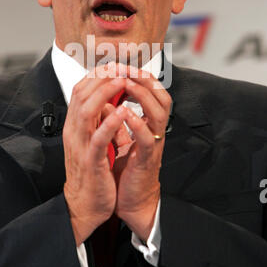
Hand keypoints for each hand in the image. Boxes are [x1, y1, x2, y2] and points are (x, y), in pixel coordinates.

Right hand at [62, 63, 128, 245]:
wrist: (84, 205)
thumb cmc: (91, 171)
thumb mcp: (91, 140)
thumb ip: (97, 121)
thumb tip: (108, 100)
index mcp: (75, 125)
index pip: (81, 90)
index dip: (97, 75)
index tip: (115, 66)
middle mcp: (74, 131)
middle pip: (82, 94)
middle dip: (102, 78)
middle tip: (121, 67)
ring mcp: (81, 145)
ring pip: (86, 111)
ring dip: (105, 93)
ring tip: (122, 81)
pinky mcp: (90, 161)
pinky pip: (98, 138)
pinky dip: (110, 123)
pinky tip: (123, 111)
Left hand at [113, 66, 171, 241]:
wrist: (131, 200)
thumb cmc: (127, 168)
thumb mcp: (121, 137)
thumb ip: (117, 118)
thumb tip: (105, 99)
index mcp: (148, 124)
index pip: (152, 93)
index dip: (140, 77)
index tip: (123, 65)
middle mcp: (155, 131)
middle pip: (161, 97)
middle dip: (146, 80)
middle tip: (128, 68)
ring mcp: (154, 145)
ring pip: (159, 114)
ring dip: (144, 97)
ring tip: (129, 84)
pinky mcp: (147, 160)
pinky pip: (148, 139)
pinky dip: (138, 124)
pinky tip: (127, 114)